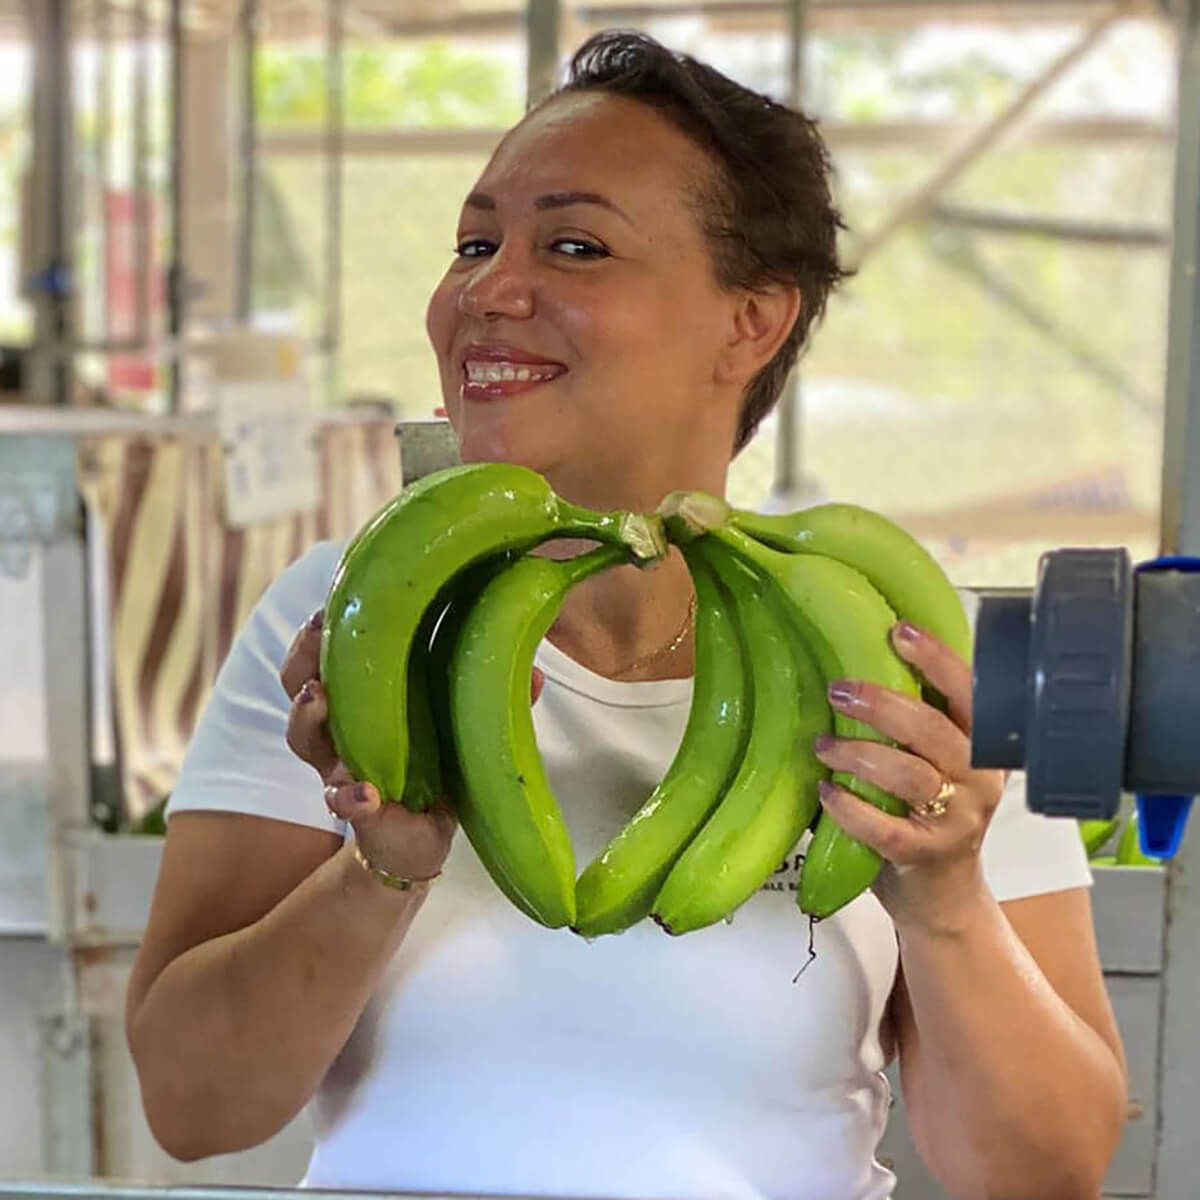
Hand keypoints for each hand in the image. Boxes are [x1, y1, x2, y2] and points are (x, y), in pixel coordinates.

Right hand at [280, 611, 546, 884]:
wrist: (421, 841)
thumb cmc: (437, 769)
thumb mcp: (461, 728)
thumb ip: (491, 698)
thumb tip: (534, 670)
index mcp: (362, 703)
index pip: (325, 656)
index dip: (320, 632)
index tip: (331, 604)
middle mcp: (339, 733)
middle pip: (299, 686)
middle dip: (303, 657)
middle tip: (319, 633)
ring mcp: (341, 772)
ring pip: (304, 739)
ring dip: (307, 715)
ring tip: (319, 697)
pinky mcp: (362, 814)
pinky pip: (346, 804)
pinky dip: (352, 798)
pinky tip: (363, 795)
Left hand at [810, 620, 1006, 932]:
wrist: (940, 896)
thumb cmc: (925, 813)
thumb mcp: (932, 762)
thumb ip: (912, 723)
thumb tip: (851, 664)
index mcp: (981, 745)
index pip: (971, 693)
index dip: (938, 659)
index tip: (899, 630)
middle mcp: (979, 779)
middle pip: (936, 731)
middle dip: (884, 705)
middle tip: (838, 688)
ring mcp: (957, 821)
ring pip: (911, 777)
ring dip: (859, 754)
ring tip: (822, 744)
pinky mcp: (926, 856)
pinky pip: (885, 829)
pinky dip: (850, 808)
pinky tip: (825, 792)